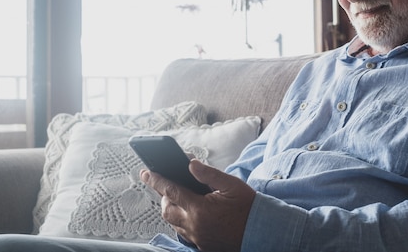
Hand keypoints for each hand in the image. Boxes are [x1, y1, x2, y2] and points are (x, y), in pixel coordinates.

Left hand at [141, 160, 255, 251]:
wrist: (262, 231)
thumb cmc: (249, 208)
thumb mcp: (232, 184)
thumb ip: (209, 174)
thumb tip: (191, 164)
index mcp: (200, 208)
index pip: (171, 190)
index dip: (156, 180)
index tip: (146, 172)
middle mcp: (194, 225)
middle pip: (167, 210)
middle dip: (164, 197)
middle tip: (169, 186)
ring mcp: (197, 238)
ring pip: (174, 223)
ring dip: (173, 210)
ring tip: (181, 198)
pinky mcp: (202, 245)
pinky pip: (184, 233)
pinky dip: (183, 222)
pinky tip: (193, 214)